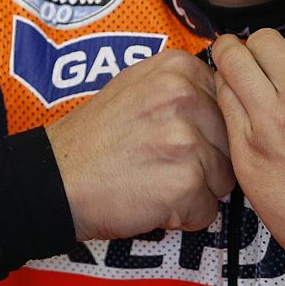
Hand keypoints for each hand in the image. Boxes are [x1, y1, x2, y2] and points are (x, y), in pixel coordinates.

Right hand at [46, 49, 233, 240]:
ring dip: (194, 191)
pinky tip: (150, 201)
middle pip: (229, 143)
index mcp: (178, 68)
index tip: (173, 137)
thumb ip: (182, 85)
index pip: (228, 106)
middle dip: (203, 162)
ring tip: (153, 180)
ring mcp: (187, 139)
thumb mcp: (135, 86)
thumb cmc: (93, 140)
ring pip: (223, 179)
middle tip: (158, 164)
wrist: (54, 179)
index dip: (205, 131)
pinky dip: (182, 217)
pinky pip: (207, 211)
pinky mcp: (186, 181)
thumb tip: (227, 97)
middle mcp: (185, 96)